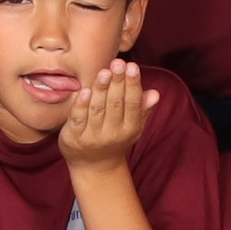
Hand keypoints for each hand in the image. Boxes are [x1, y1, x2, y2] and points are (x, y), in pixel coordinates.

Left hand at [58, 61, 150, 175]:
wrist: (94, 167)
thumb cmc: (115, 139)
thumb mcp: (133, 126)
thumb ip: (142, 109)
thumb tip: (155, 93)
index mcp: (130, 129)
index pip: (132, 104)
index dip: (132, 84)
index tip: (132, 66)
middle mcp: (112, 134)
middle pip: (116, 104)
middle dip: (118, 82)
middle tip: (118, 62)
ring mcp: (92, 137)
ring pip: (98, 109)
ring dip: (101, 89)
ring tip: (104, 71)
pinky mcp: (74, 138)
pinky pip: (78, 119)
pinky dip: (81, 104)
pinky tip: (85, 90)